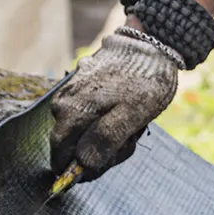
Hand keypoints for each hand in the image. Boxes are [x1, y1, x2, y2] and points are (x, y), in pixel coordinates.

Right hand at [50, 31, 180, 180]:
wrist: (152, 45)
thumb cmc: (145, 82)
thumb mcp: (131, 116)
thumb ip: (105, 140)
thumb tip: (83, 164)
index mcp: (71, 112)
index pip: (61, 155)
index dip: (79, 169)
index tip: (101, 169)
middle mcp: (63, 102)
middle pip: (71, 144)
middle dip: (96, 151)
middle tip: (126, 144)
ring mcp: (70, 92)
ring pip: (80, 130)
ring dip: (103, 135)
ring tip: (129, 126)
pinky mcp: (79, 85)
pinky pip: (86, 114)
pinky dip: (103, 120)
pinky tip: (123, 112)